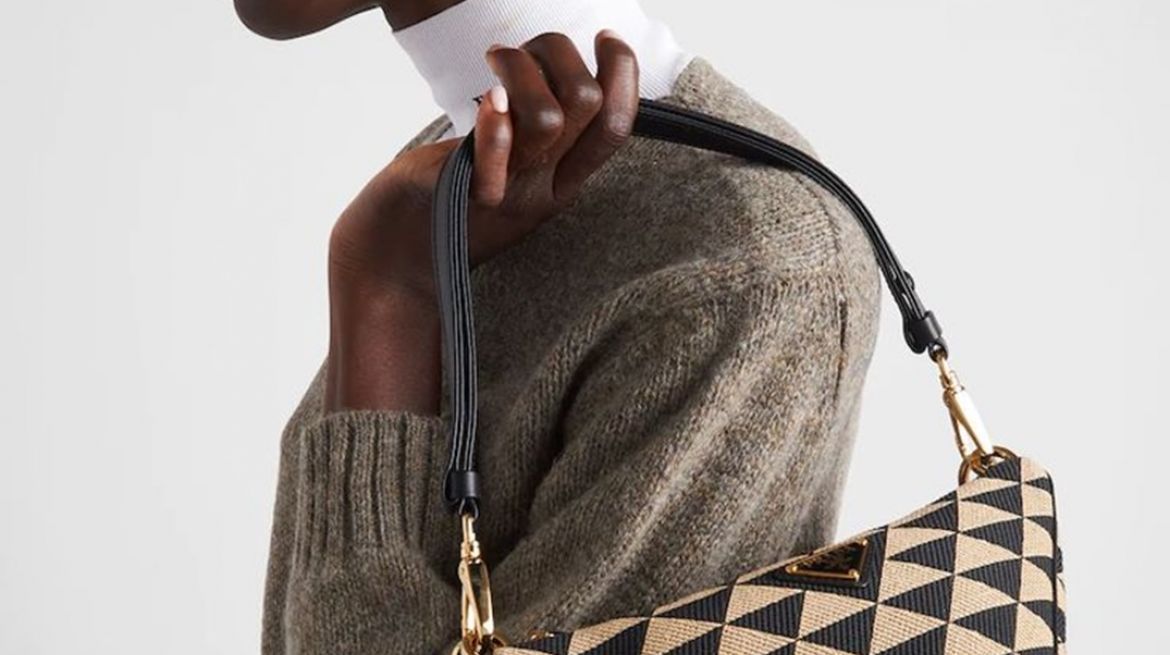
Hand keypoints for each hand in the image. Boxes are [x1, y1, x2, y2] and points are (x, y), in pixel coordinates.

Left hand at [325, 30, 639, 411]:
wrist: (395, 258)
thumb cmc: (445, 199)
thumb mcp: (511, 167)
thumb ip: (537, 131)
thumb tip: (554, 74)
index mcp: (563, 180)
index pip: (616, 125)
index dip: (624, 73)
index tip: (604, 38)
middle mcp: (543, 187)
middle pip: (587, 105)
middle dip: (559, 53)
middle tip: (519, 53)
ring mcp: (508, 195)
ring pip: (546, 119)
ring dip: (520, 69)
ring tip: (493, 62)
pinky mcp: (464, 200)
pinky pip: (495, 168)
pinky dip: (495, 128)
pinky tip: (487, 101)